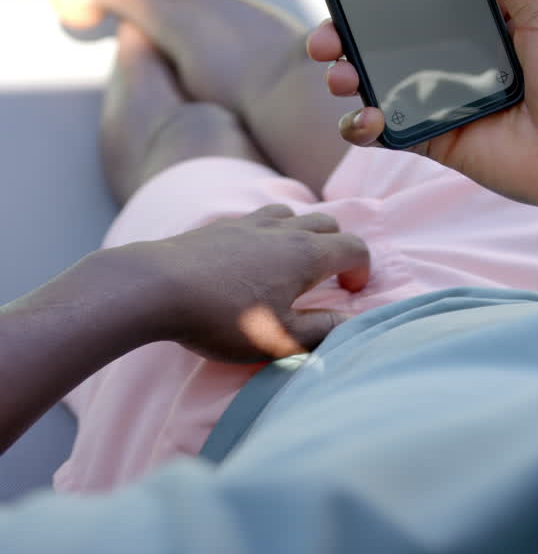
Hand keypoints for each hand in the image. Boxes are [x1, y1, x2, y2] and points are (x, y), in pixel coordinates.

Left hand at [142, 206, 369, 362]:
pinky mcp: (223, 224)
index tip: (350, 292)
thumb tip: (350, 321)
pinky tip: (254, 256)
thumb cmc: (223, 317)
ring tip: (291, 264)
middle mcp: (285, 229)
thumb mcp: (277, 339)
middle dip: (337, 248)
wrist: (159, 285)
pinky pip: (261, 217)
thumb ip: (320, 330)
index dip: (361, 269)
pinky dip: (272, 230)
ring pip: (294, 214)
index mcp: (306, 255)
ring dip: (304, 234)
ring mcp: (252, 221)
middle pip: (328, 223)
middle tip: (327, 280)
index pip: (354, 247)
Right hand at [306, 0, 537, 207]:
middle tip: (324, 38)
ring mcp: (440, 98)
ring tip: (339, 74)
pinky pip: (386, 131)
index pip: (414, 2)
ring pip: (373, 83)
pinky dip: (362, 124)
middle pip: (381, 42)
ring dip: (344, 75)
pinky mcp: (435, 138)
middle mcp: (452, 59)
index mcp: (477, 24)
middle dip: (342, 36)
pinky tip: (366, 115)